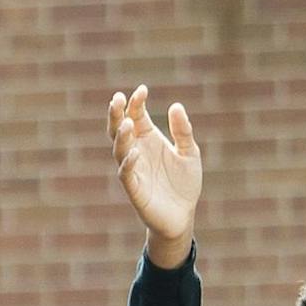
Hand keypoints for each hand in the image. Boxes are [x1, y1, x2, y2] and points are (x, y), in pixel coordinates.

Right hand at [108, 85, 200, 268]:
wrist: (183, 216)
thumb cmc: (183, 183)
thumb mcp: (189, 153)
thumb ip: (183, 131)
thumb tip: (176, 105)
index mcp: (147, 138)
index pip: (136, 115)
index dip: (136, 102)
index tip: (142, 89)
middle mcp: (136, 150)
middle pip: (119, 128)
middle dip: (116, 114)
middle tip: (118, 99)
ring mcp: (133, 169)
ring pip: (119, 149)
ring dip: (121, 136)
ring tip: (127, 123)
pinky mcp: (134, 189)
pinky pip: (126, 174)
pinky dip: (128, 163)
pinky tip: (135, 152)